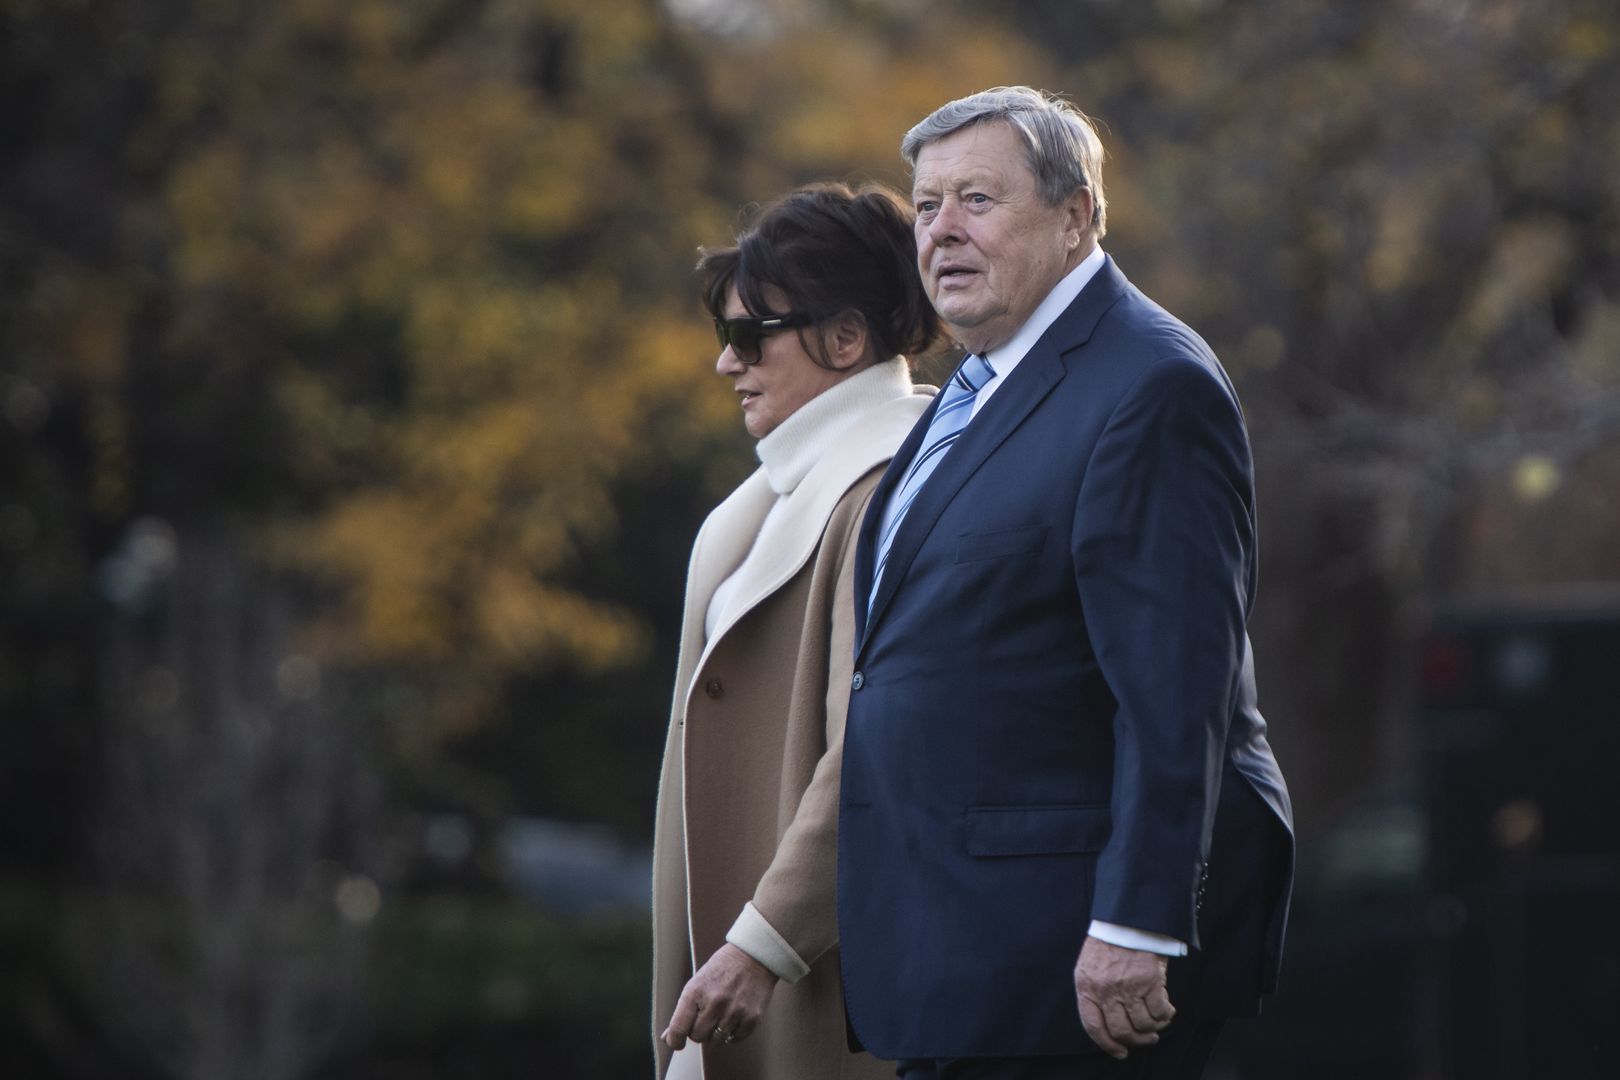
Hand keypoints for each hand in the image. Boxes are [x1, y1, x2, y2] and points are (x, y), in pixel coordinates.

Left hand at [662, 943, 777, 1049]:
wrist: (754, 956)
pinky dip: (732, 1033)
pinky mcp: (752, 1018)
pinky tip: (733, 1018)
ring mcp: (735, 1011)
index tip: (677, 1042)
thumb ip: (683, 1010)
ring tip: (721, 1016)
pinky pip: (735, 1039)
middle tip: (705, 1017)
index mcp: (696, 991)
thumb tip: (669, 1037)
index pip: (679, 1028)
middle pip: (697, 1037)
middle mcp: (715, 1002)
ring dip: (716, 1033)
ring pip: (717, 1040)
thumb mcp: (697, 982)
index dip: (675, 1040)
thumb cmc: (722, 968)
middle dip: (699, 1031)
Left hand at [1074, 935, 1175, 1059]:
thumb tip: (1108, 1024)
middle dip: (1136, 1041)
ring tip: (1158, 1021)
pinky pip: (1160, 1012)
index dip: (1106, 1044)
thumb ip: (1094, 993)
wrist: (1128, 917)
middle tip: (1147, 1039)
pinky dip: (1166, 1015)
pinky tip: (1167, 1009)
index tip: (1119, 1052)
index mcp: (1086, 986)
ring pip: (1143, 1025)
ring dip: (1154, 1028)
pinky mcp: (1150, 981)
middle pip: (1121, 1031)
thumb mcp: (1090, 967)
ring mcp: (1128, 986)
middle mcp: (1105, 990)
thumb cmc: (1109, 943)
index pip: (1093, 1026)